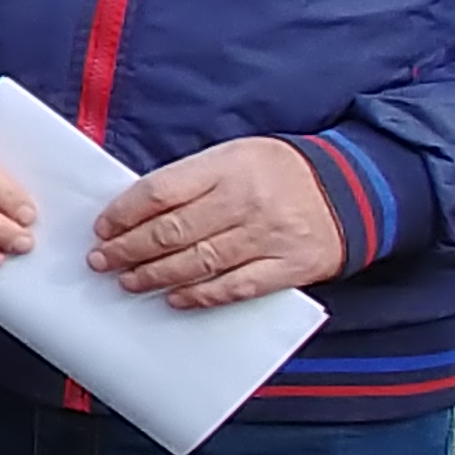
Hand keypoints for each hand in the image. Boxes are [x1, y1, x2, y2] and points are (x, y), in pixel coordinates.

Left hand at [90, 137, 345, 305]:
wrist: (352, 189)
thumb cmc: (278, 172)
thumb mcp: (234, 156)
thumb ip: (191, 180)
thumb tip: (136, 210)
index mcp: (228, 166)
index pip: (161, 192)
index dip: (124, 213)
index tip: (103, 228)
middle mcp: (246, 201)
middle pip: (173, 231)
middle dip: (129, 250)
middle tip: (102, 261)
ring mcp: (268, 236)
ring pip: (198, 262)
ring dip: (155, 276)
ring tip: (128, 281)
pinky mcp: (288, 266)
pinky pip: (235, 287)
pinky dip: (201, 296)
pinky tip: (175, 298)